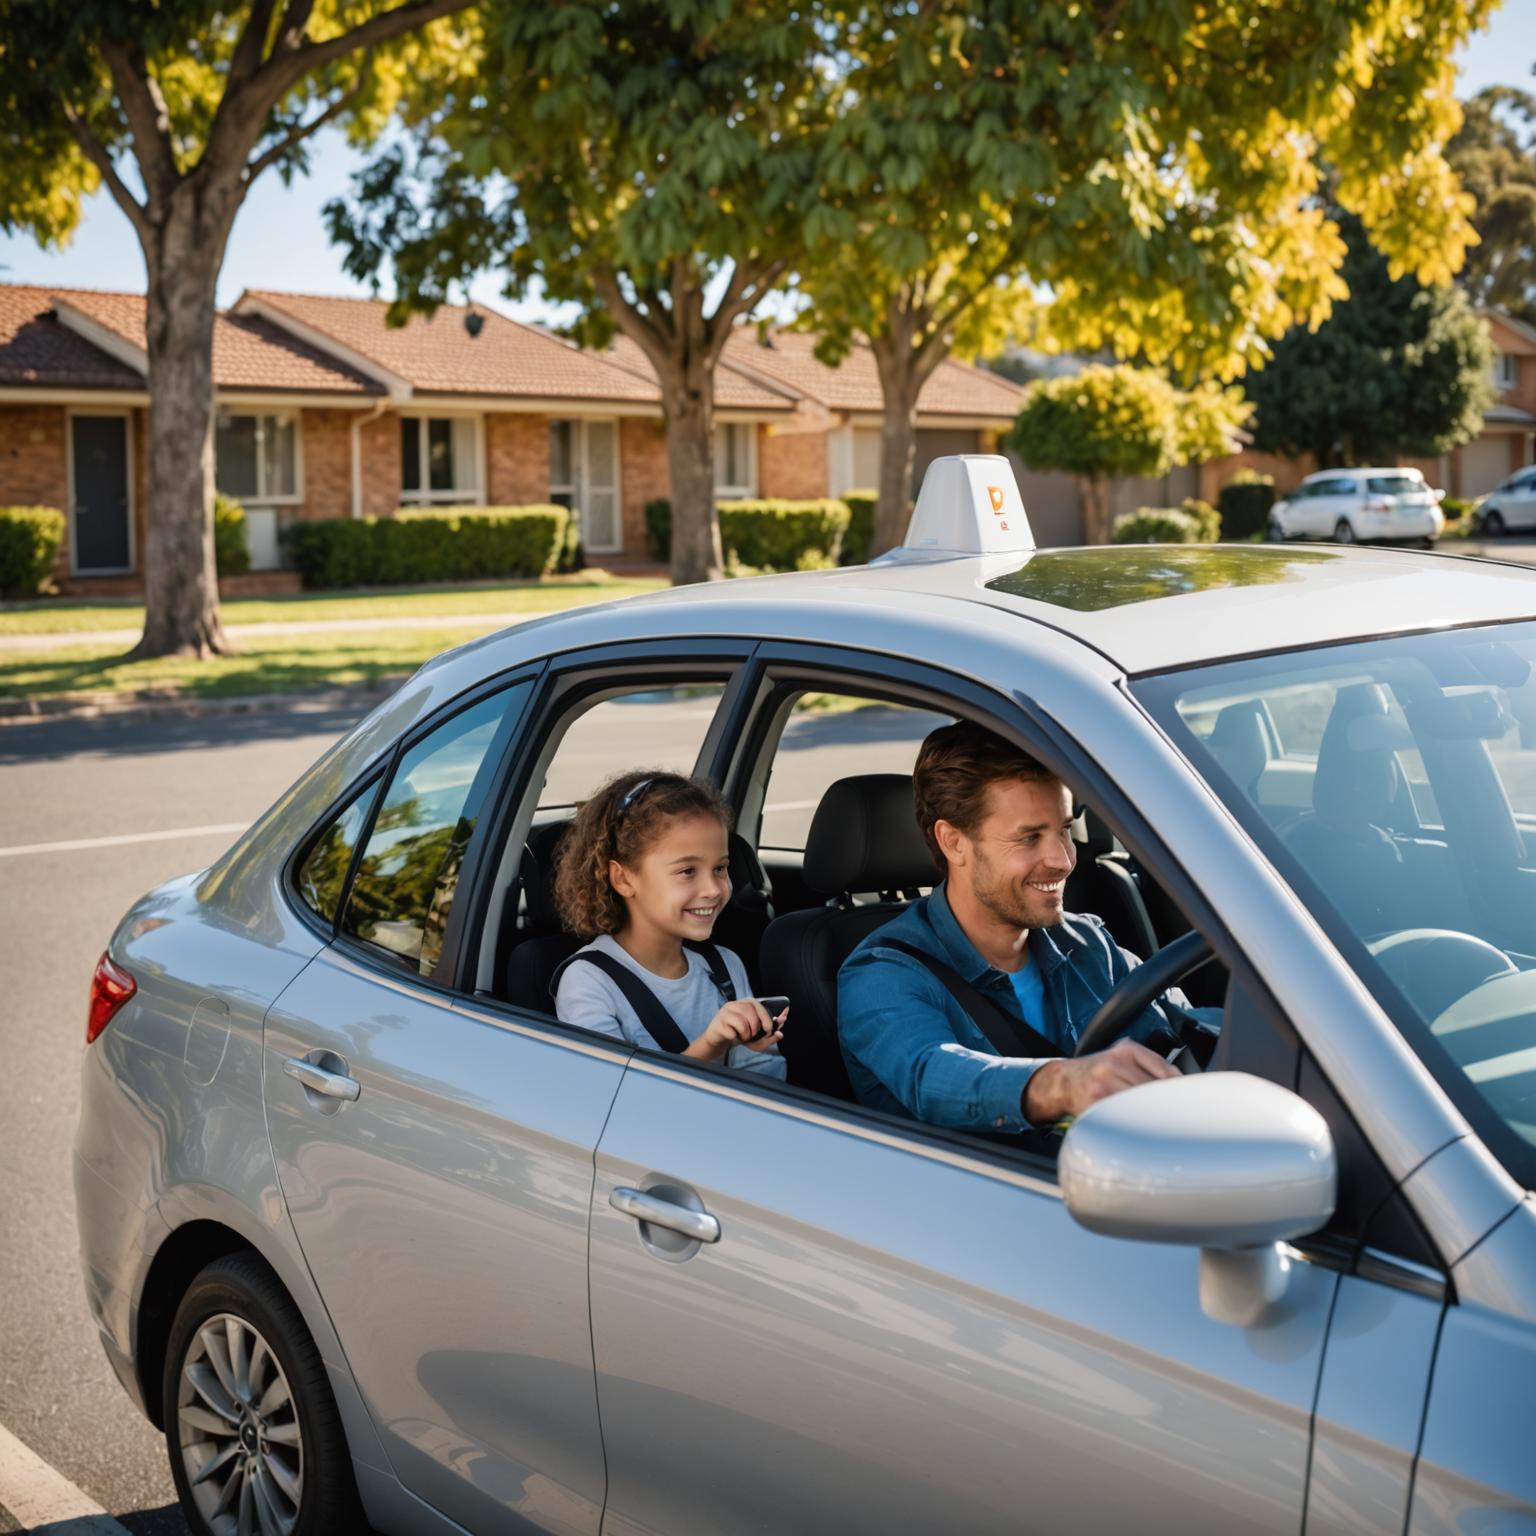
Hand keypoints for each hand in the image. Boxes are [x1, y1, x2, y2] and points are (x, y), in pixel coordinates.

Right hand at [686, 1000, 782, 1060]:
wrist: (718, 1039)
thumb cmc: (739, 1034)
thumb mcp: (756, 1038)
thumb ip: (769, 1037)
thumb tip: (780, 1035)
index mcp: (745, 1003)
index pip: (758, 1006)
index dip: (766, 1018)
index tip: (769, 1029)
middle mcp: (734, 1005)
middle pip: (751, 1015)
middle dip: (755, 1029)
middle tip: (751, 1035)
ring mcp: (725, 1013)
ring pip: (742, 1024)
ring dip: (745, 1035)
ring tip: (741, 1036)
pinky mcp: (718, 1024)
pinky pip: (732, 1033)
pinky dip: (735, 1038)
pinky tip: (732, 1036)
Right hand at [1022, 1038, 1177, 1123]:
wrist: (1064, 1081)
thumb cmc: (1099, 1071)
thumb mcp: (1122, 1056)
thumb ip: (1149, 1064)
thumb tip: (1182, 1083)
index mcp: (1126, 1050)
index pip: (1164, 1069)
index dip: (1179, 1087)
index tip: (1188, 1099)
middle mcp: (1115, 1064)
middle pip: (1154, 1088)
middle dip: (1167, 1102)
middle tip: (1180, 1116)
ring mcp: (1105, 1084)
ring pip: (1141, 1103)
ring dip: (1153, 1114)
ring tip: (1162, 1123)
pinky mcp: (1096, 1104)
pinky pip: (1124, 1115)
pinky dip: (1136, 1122)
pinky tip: (1142, 1127)